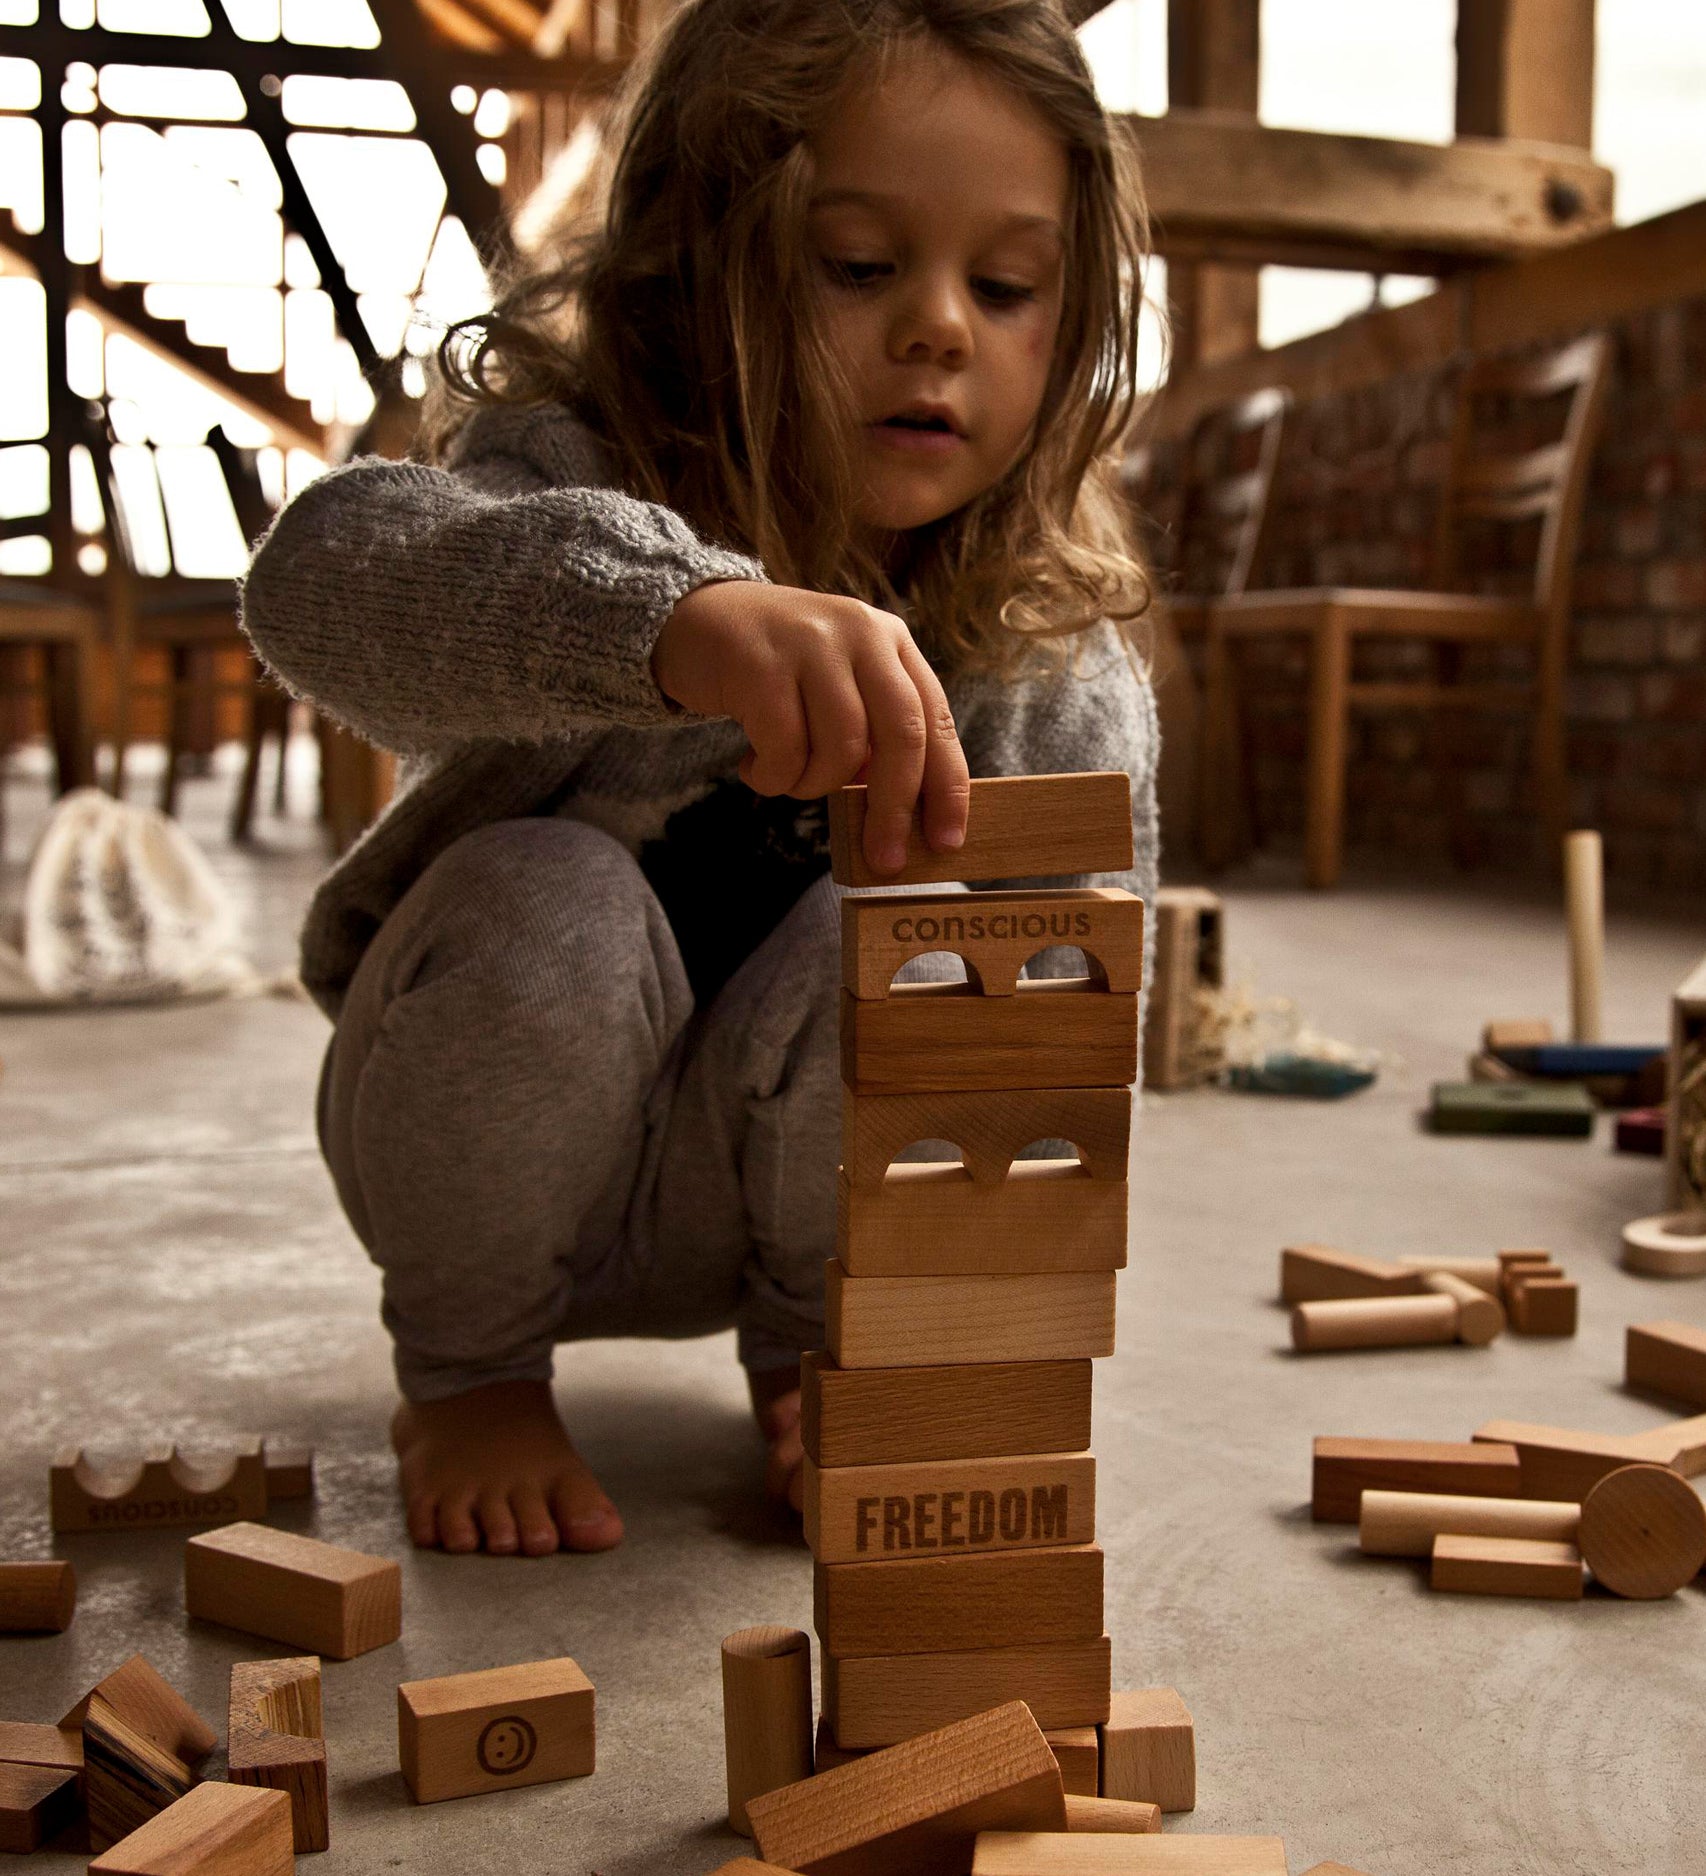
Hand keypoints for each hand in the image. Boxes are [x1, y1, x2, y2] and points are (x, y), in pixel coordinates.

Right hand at [652, 580, 969, 874]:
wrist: (698, 620)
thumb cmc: (778, 672)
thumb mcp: (839, 686)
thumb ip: (873, 734)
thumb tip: (899, 815)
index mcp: (891, 641)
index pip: (936, 720)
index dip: (947, 787)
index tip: (947, 841)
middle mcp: (861, 633)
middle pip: (901, 735)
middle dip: (894, 808)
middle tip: (884, 859)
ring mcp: (811, 643)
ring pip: (842, 748)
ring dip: (815, 786)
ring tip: (789, 780)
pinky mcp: (761, 663)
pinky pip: (784, 748)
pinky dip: (772, 777)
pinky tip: (753, 768)